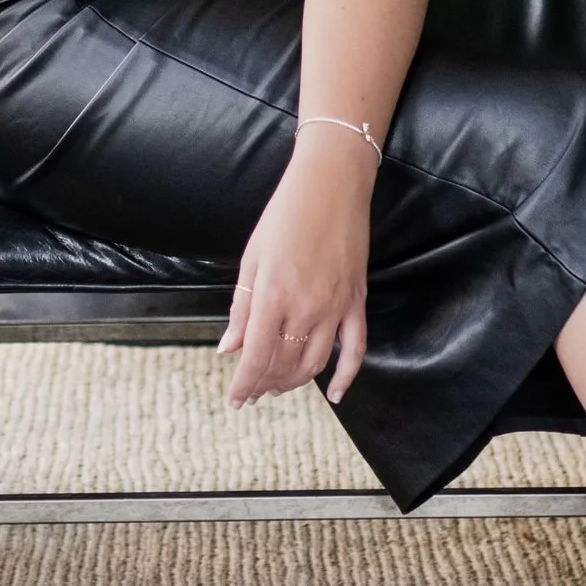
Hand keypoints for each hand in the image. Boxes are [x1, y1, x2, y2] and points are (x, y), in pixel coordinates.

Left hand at [221, 148, 370, 406]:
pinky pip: (354, 350)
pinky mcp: (356, 302)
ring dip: (294, 382)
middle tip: (253, 391)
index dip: (244, 385)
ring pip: (315, 364)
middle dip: (264, 384)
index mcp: (272, 295)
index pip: (255, 357)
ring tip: (278, 386)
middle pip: (283, 365)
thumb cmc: (285, 215)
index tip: (235, 400)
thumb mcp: (252, 257)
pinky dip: (346, 377)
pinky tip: (336, 395)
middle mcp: (305, 308)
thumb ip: (241, 308)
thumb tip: (228, 348)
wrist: (331, 185)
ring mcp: (335, 308)